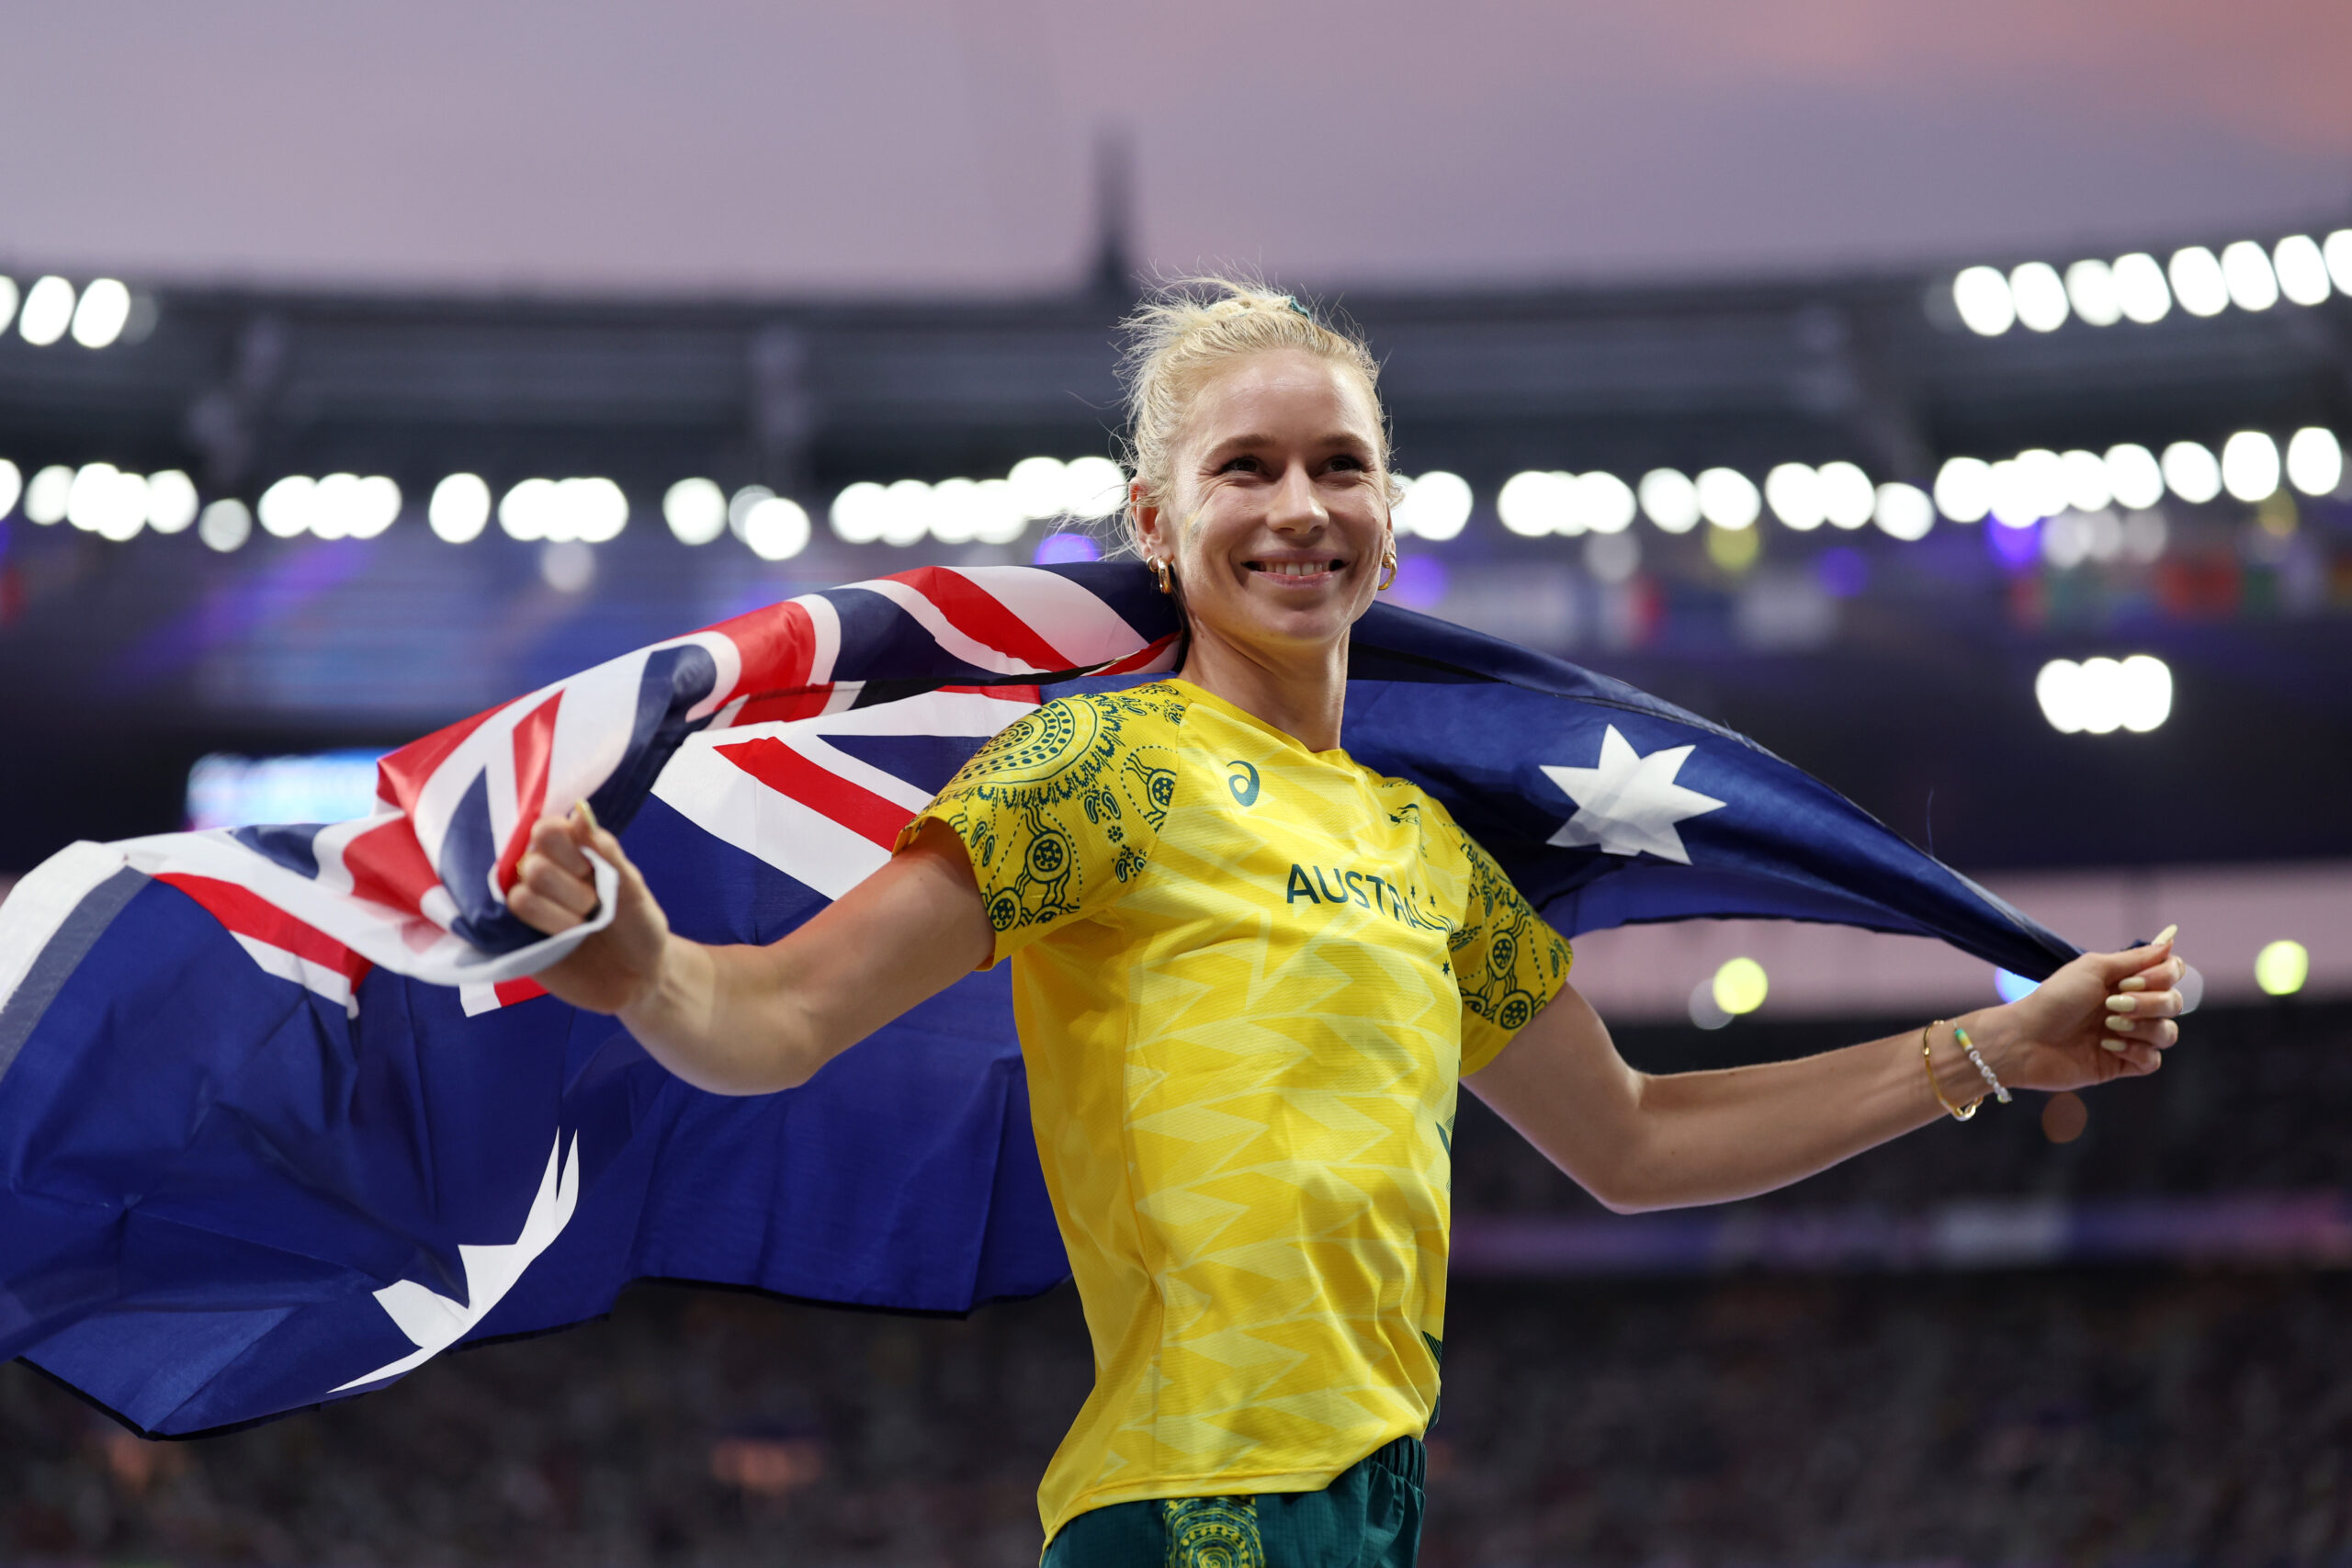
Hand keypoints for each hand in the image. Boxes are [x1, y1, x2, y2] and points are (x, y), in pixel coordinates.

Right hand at [509, 801, 673, 1014]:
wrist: (638, 978)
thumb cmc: (639, 926)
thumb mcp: (633, 889)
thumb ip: (606, 853)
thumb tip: (580, 812)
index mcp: (570, 852)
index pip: (544, 829)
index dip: (567, 851)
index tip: (591, 870)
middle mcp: (541, 873)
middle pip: (532, 866)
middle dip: (572, 891)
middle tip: (594, 906)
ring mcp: (525, 907)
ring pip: (519, 897)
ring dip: (560, 917)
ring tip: (581, 929)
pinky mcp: (514, 941)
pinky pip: (503, 929)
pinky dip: (536, 932)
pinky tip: (560, 940)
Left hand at [1967, 928, 2184, 1090]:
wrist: (2026, 1039)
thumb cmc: (2054, 999)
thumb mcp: (2093, 968)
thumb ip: (2135, 958)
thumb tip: (2171, 938)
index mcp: (2125, 981)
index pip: (2171, 973)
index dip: (2163, 976)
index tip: (2130, 980)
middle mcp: (2131, 1007)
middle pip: (2173, 1003)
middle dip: (2149, 1003)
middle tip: (2112, 1004)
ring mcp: (2128, 1036)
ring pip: (2168, 1033)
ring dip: (2143, 1028)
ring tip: (2108, 1027)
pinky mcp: (2122, 1064)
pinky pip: (2152, 1061)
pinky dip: (2136, 1052)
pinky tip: (2107, 1047)